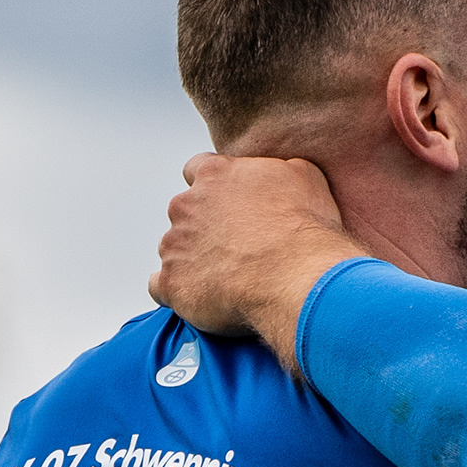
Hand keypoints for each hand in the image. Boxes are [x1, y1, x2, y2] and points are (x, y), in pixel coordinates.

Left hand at [147, 153, 357, 356]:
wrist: (297, 279)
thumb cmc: (305, 230)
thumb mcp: (305, 176)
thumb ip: (277, 169)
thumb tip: (276, 174)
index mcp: (215, 175)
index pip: (197, 169)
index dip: (214, 189)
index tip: (230, 205)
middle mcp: (186, 205)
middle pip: (185, 213)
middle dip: (205, 227)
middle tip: (237, 247)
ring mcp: (174, 245)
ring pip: (174, 250)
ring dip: (194, 260)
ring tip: (228, 278)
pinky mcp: (172, 284)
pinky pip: (160, 287)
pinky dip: (178, 291)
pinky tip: (202, 297)